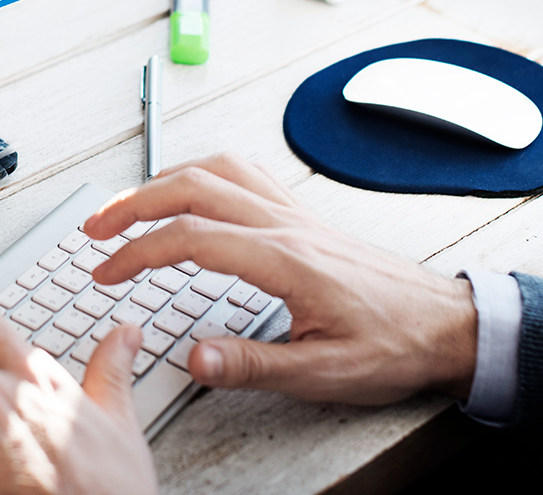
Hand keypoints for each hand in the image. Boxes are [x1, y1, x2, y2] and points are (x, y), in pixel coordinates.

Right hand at [81, 153, 476, 405]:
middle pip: (192, 187)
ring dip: (164, 180)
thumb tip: (193, 357)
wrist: (446, 324)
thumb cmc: (394, 346)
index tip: (107, 272)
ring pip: (216, 170)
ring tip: (129, 205)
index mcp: (284, 259)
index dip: (137, 252)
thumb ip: (253, 364)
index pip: (190, 238)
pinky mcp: (303, 216)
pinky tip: (192, 188)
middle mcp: (285, 225)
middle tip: (96, 228)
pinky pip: (244, 173)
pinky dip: (203, 172)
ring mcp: (294, 214)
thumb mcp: (324, 373)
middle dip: (133, 203)